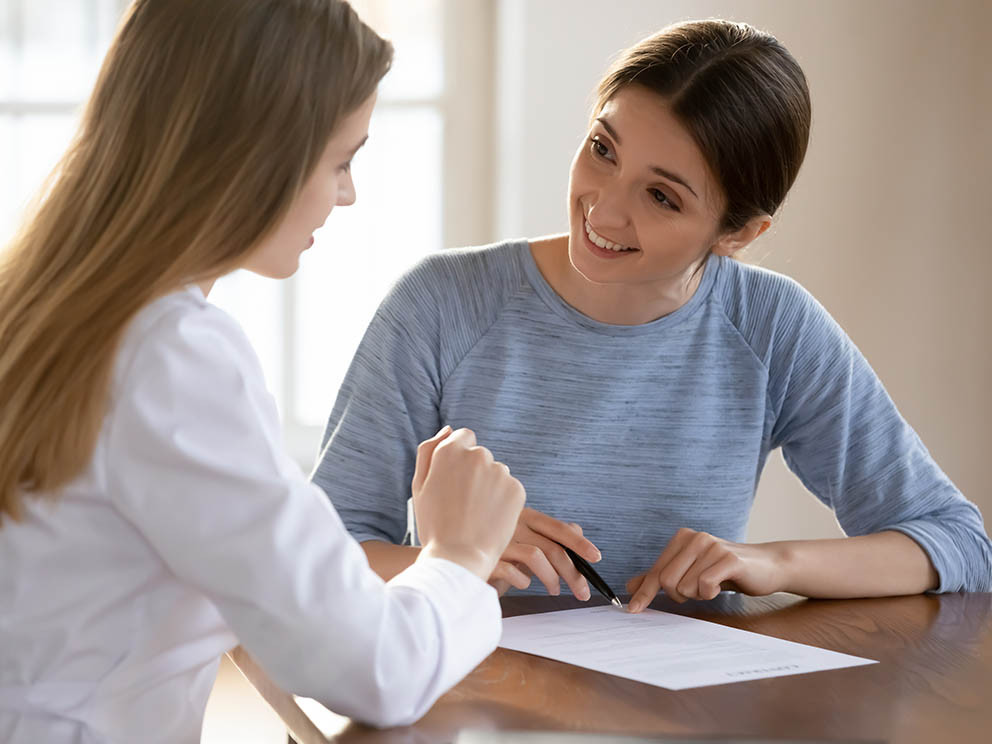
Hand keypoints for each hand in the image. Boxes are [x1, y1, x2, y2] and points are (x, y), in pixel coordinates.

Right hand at [411, 426, 525, 580]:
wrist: (457, 558)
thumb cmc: (434, 524)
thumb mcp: (419, 486)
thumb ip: (429, 451)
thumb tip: (448, 429)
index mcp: (450, 450)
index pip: (464, 437)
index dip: (459, 459)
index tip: (455, 481)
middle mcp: (477, 455)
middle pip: (481, 456)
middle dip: (475, 473)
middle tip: (463, 504)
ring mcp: (499, 471)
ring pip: (497, 473)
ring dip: (490, 487)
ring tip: (477, 515)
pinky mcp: (516, 489)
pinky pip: (510, 489)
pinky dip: (504, 501)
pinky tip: (490, 519)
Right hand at [488, 507, 601, 599]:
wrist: (459, 558)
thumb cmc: (496, 551)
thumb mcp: (525, 542)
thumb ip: (548, 536)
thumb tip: (577, 530)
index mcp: (524, 515)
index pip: (557, 527)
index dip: (579, 542)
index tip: (596, 557)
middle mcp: (511, 523)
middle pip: (552, 546)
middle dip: (573, 572)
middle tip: (582, 592)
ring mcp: (497, 539)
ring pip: (536, 556)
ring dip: (552, 578)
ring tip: (555, 591)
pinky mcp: (484, 558)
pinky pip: (513, 570)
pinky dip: (523, 580)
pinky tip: (523, 584)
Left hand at [626, 528, 784, 612]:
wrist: (767, 566)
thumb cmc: (725, 570)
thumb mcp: (691, 571)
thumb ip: (662, 576)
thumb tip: (630, 586)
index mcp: (682, 538)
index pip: (656, 572)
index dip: (644, 593)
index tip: (632, 610)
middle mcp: (695, 538)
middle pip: (667, 582)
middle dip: (679, 595)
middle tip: (697, 590)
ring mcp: (712, 547)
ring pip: (686, 587)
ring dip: (698, 594)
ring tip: (712, 585)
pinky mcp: (728, 560)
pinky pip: (705, 586)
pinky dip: (710, 593)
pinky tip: (720, 587)